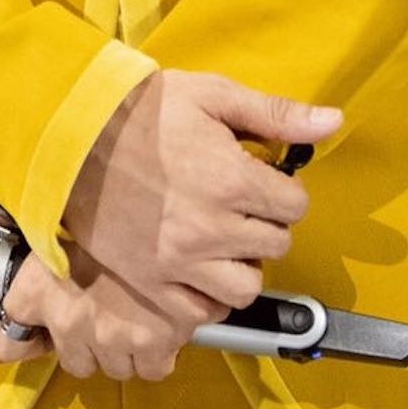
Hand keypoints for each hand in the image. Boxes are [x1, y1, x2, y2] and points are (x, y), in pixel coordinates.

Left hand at [0, 198, 232, 380]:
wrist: (175, 211)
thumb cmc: (112, 199)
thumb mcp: (56, 204)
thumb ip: (6, 215)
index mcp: (39, 290)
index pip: (4, 343)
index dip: (18, 332)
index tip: (34, 322)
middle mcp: (72, 323)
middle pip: (69, 359)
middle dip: (81, 338)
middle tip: (96, 305)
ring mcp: (115, 340)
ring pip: (109, 366)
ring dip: (117, 345)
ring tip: (128, 308)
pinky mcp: (156, 348)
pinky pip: (150, 369)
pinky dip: (153, 352)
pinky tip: (157, 320)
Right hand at [61, 69, 342, 319]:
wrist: (74, 139)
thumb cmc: (145, 111)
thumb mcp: (212, 96)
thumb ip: (276, 114)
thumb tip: (333, 123)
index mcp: (232, 180)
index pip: (295, 206)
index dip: (283, 190)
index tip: (262, 179)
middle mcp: (211, 229)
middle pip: (275, 246)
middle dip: (265, 223)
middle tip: (240, 204)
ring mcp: (179, 264)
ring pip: (245, 288)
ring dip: (243, 265)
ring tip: (223, 239)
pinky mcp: (152, 286)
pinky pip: (201, 312)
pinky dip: (207, 294)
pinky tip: (197, 264)